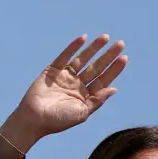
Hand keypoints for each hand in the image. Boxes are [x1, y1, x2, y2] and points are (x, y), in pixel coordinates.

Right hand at [3, 34, 127, 148]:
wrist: (33, 120)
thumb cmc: (58, 121)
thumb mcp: (82, 113)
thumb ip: (97, 100)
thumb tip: (114, 88)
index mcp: (85, 96)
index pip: (103, 80)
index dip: (114, 69)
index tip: (124, 58)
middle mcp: (76, 85)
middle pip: (96, 67)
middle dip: (108, 56)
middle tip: (121, 44)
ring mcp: (64, 77)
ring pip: (82, 59)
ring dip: (94, 48)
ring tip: (105, 37)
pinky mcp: (52, 71)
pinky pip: (64, 57)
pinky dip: (73, 47)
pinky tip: (83, 38)